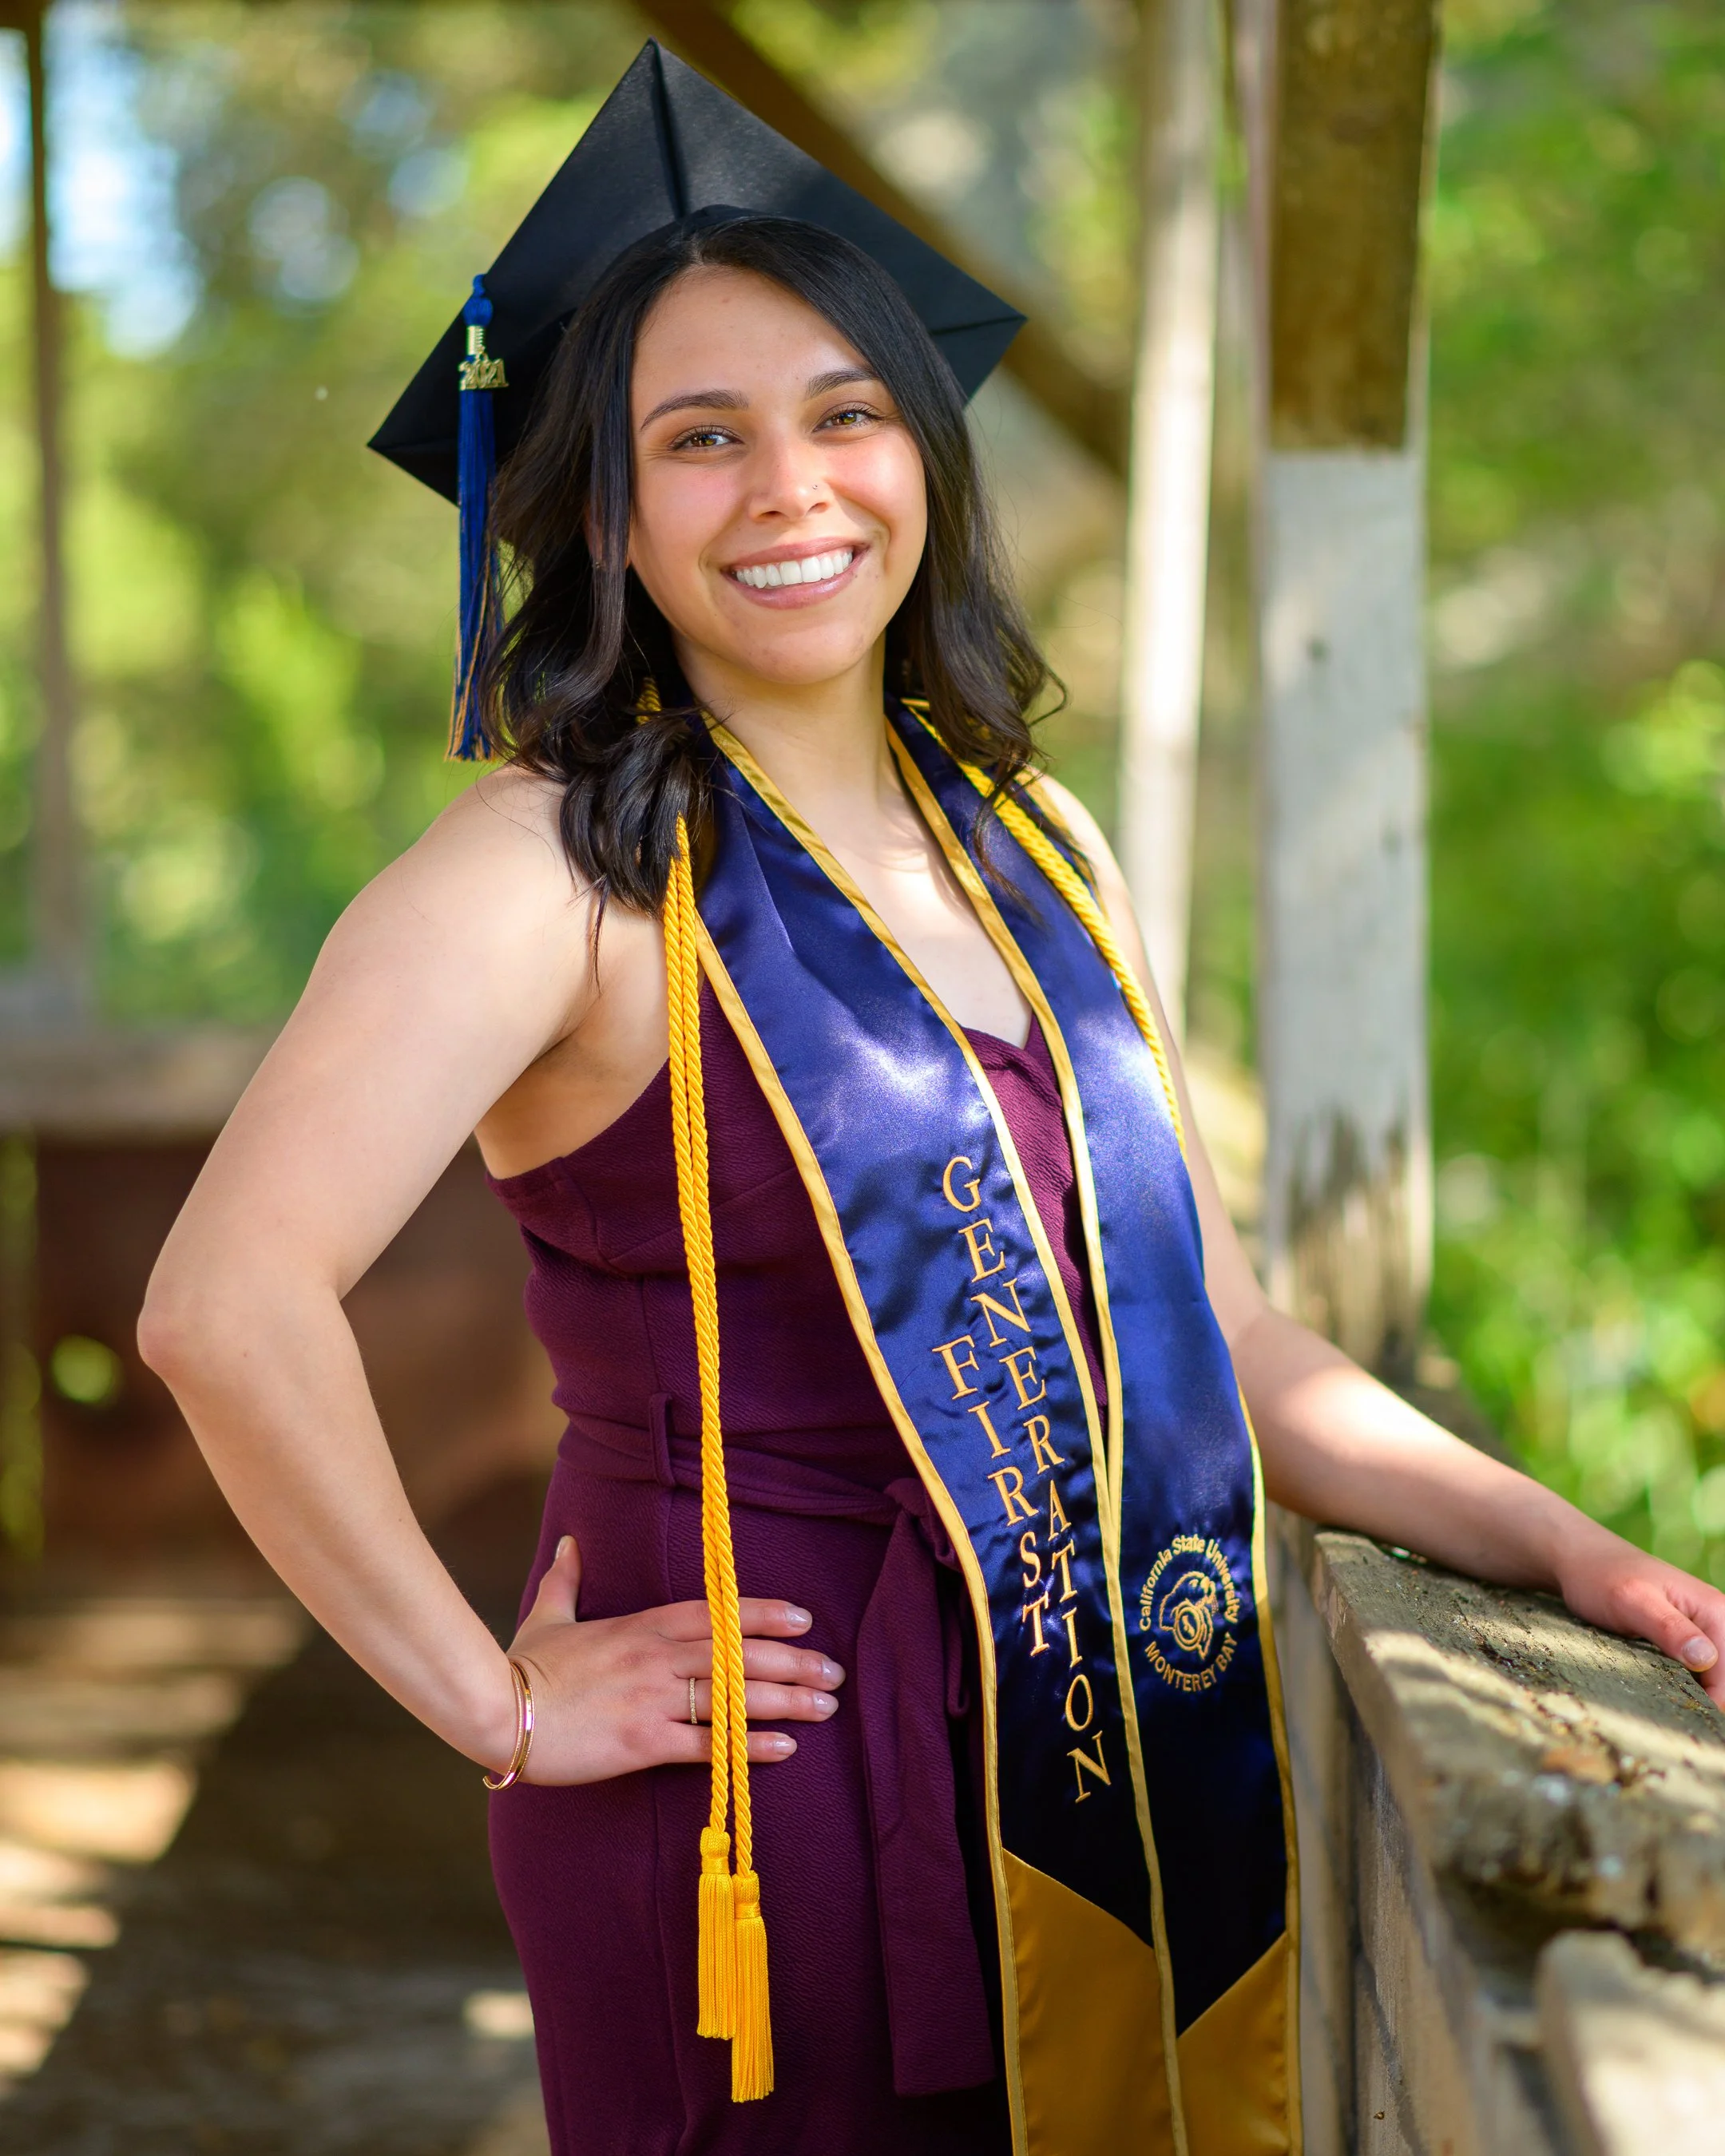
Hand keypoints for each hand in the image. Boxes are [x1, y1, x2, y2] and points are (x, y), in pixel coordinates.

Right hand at [499, 1534, 846, 1784]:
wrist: (498, 1710)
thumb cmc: (524, 1665)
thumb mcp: (549, 1614)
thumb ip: (567, 1579)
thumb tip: (569, 1543)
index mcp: (641, 1626)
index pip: (716, 1614)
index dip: (763, 1614)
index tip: (804, 1619)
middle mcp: (655, 1657)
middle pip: (737, 1654)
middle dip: (793, 1661)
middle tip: (834, 1671)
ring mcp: (652, 1699)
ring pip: (733, 1695)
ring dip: (786, 1700)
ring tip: (826, 1706)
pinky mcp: (642, 1741)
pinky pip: (708, 1744)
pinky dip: (749, 1745)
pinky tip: (786, 1747)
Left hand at [1554, 1517, 1724, 1707]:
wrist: (1582, 1560)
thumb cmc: (1602, 1578)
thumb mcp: (1631, 1602)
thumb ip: (1668, 1628)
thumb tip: (1706, 1659)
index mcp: (1717, 1612)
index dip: (1708, 1704)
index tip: (1673, 1714)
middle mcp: (1718, 1621)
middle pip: (1723, 1682)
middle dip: (1701, 1701)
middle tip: (1663, 1708)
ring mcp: (1702, 1631)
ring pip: (1710, 1679)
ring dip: (1691, 1695)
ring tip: (1660, 1701)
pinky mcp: (1686, 1639)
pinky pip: (1696, 1672)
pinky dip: (1682, 1685)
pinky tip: (1659, 1689)